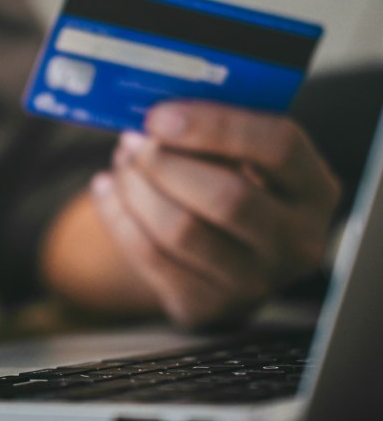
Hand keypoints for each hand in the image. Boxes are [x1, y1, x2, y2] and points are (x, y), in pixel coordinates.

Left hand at [91, 101, 339, 326]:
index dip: (215, 126)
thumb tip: (155, 116)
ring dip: (137, 189)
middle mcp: (296, 242)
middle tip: (133, 141)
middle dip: (165, 163)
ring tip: (122, 163)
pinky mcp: (206, 306)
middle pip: (227, 198)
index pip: (279, 148)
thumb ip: (213, 134)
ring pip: (181, 231)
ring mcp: (253, 283)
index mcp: (314, 190)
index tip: (160, 115)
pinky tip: (106, 190)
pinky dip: (118, 216)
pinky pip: (150, 256)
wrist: (221, 258)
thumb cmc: (229, 186)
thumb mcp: (242, 158)